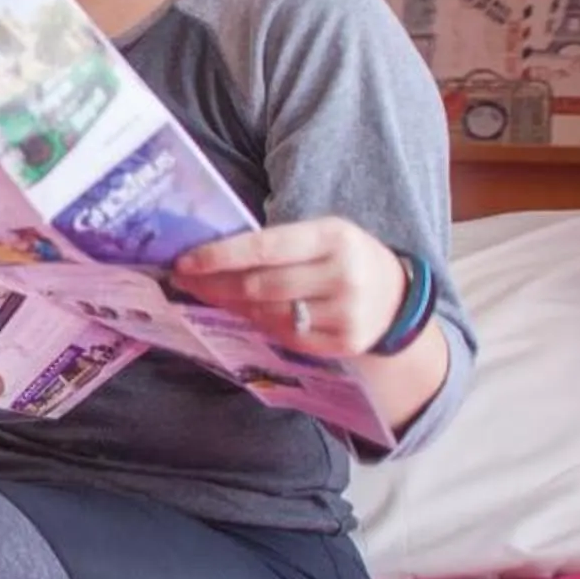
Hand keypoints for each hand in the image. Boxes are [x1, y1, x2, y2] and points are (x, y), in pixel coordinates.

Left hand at [171, 219, 409, 357]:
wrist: (396, 297)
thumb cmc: (344, 258)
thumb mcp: (320, 236)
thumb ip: (275, 244)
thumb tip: (208, 256)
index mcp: (333, 236)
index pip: (264, 247)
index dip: (219, 256)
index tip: (184, 262)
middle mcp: (342, 274)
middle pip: (260, 286)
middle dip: (214, 285)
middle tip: (185, 282)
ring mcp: (346, 313)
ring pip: (268, 314)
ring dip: (232, 306)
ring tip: (211, 295)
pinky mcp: (344, 342)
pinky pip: (285, 337)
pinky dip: (259, 325)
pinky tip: (246, 313)